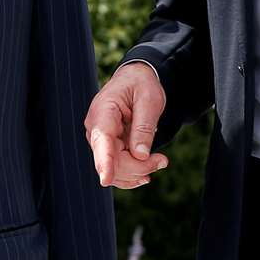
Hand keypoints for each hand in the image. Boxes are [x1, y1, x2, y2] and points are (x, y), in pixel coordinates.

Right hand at [84, 64, 168, 188]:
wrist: (135, 80)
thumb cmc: (141, 85)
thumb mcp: (149, 100)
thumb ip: (144, 127)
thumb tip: (140, 155)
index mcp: (103, 111)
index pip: (102, 140)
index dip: (104, 161)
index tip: (105, 179)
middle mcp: (96, 128)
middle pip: (112, 160)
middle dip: (138, 166)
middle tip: (163, 160)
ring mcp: (100, 140)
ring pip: (115, 169)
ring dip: (138, 170)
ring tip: (159, 161)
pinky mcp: (107, 147)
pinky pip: (116, 168)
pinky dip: (132, 173)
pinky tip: (145, 174)